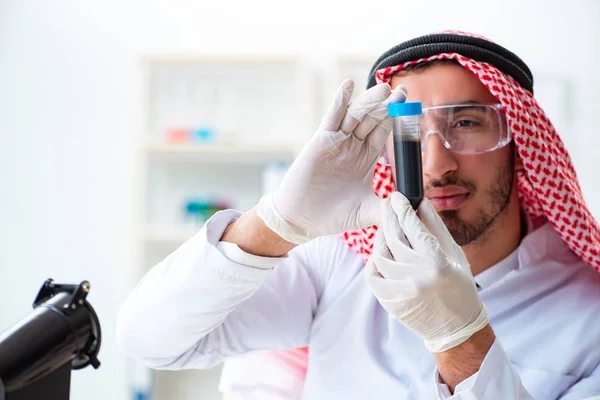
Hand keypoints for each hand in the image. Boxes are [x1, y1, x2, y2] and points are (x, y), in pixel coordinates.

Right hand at [257, 79, 405, 243]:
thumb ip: (385, 207)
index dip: (397, 118)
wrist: (302, 219)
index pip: (384, 132)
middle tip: (402, 92)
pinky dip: (339, 101)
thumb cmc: (332, 216)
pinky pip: (331, 117)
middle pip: (373, 119)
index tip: (410, 105)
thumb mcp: (365, 213)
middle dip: (387, 105)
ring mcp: (337, 141)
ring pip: (356, 115)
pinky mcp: (321, 141)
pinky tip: (348, 85)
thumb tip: (408, 206)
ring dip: (370, 101)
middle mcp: (352, 146)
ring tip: (384, 88)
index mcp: (365, 158)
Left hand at [365, 192, 488, 352]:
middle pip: (393, 237)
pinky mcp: (390, 302)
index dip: (402, 208)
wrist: (455, 328)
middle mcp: (417, 276)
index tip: (397, 197)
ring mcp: (401, 291)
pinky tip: (381, 254)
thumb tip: (420, 203)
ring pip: (380, 255)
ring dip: (381, 238)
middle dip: (389, 217)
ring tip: (387, 230)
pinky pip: (373, 275)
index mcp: (437, 263)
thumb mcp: (454, 255)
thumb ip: (435, 228)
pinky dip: (374, 261)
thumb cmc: (460, 288)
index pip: (412, 226)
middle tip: (388, 206)